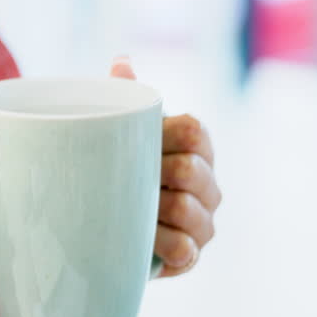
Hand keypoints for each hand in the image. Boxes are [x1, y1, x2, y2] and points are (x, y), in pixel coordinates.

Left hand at [111, 57, 221, 276]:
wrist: (107, 227)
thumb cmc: (121, 170)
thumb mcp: (122, 135)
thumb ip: (125, 99)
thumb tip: (121, 62)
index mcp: (196, 145)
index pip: (192, 131)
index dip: (161, 135)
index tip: (131, 142)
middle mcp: (209, 183)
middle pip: (190, 170)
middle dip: (153, 175)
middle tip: (119, 179)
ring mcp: (204, 221)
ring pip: (188, 210)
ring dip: (152, 210)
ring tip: (126, 209)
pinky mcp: (193, 255)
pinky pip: (184, 249)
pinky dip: (159, 244)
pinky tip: (138, 239)